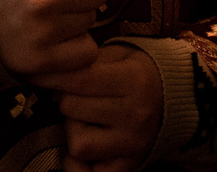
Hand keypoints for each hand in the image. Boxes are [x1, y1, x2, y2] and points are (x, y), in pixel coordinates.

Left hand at [46, 42, 162, 171]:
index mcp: (134, 80)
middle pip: (71, 109)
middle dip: (66, 100)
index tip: (41, 75)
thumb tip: (50, 81)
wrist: (174, 99)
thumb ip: (86, 64)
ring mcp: (132, 144)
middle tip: (77, 97)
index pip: (79, 79)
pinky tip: (86, 144)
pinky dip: (79, 163)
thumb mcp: (118, 55)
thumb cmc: (136, 72)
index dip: (53, 76)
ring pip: (77, 144)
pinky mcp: (128, 166)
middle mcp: (135, 114)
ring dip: (73, 130)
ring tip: (86, 120)